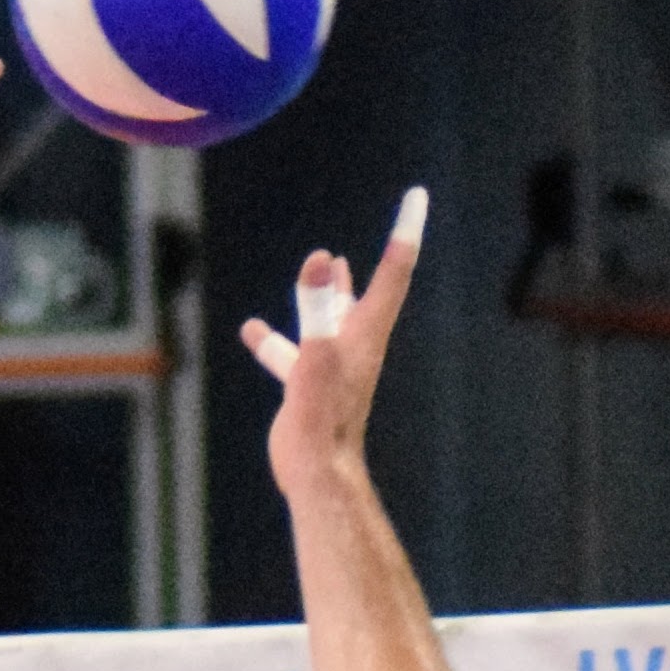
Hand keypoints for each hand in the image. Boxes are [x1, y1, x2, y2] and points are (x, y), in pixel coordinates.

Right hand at [241, 192, 426, 504]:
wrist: (317, 474)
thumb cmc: (322, 421)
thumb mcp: (316, 355)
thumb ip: (317, 306)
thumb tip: (323, 258)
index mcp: (365, 332)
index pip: (394, 271)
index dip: (404, 231)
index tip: (417, 196)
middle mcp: (355, 344)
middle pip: (372, 290)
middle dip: (385, 256)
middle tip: (404, 224)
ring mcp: (333, 366)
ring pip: (332, 317)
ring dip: (329, 290)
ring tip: (329, 261)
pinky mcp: (309, 387)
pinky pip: (293, 351)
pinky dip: (276, 337)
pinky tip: (253, 329)